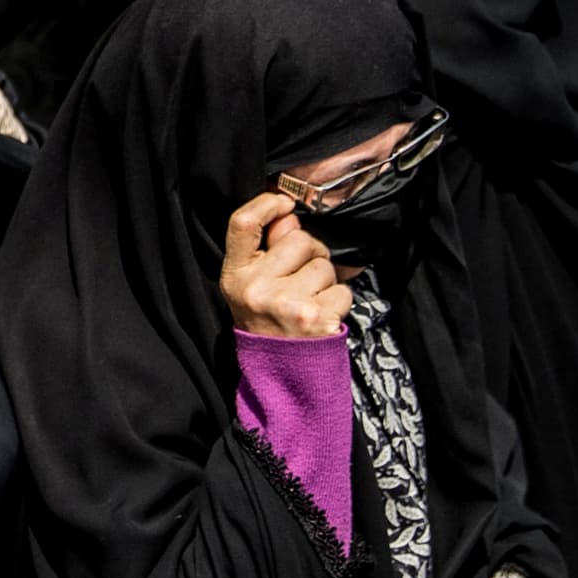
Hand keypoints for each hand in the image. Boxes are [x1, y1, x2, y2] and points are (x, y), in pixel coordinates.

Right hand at [220, 195, 349, 338]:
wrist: (280, 374)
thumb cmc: (267, 320)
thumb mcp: (252, 285)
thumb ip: (266, 249)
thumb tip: (289, 216)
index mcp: (235, 275)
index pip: (242, 223)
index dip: (266, 204)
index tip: (284, 203)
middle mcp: (256, 289)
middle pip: (299, 239)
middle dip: (310, 253)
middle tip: (300, 277)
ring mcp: (287, 304)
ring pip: (325, 265)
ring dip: (326, 280)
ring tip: (310, 299)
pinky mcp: (316, 319)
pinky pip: (343, 290)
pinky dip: (339, 301)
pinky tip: (322, 315)